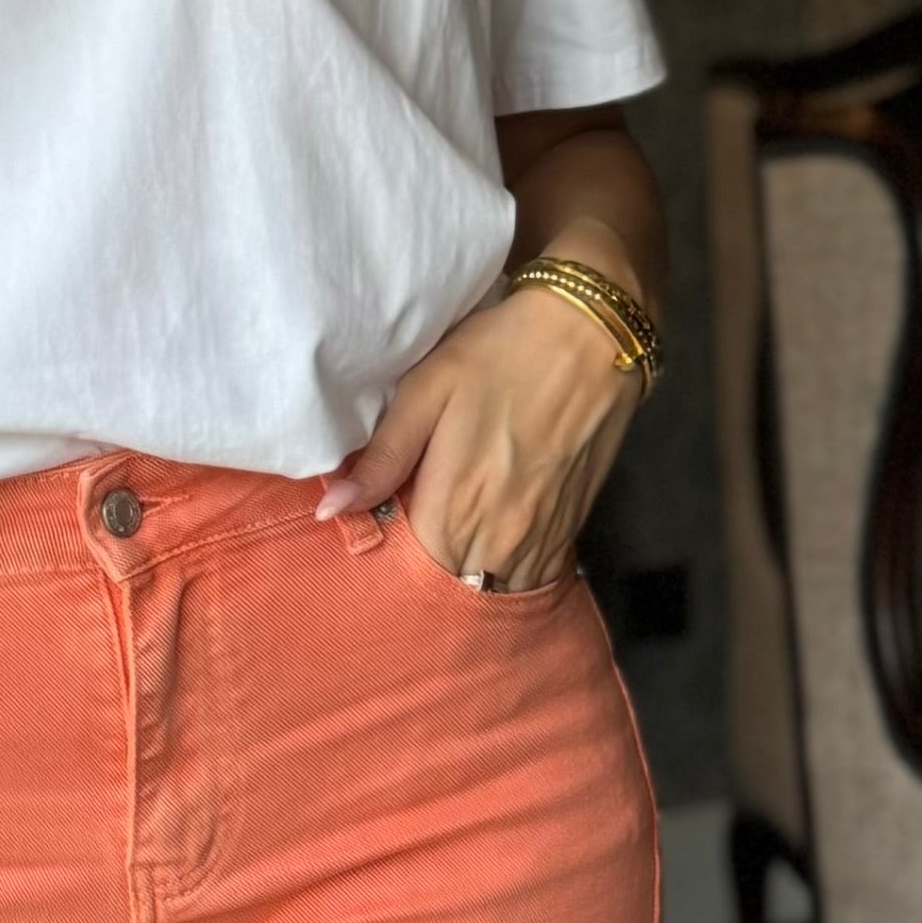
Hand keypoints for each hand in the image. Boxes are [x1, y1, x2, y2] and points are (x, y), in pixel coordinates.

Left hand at [318, 282, 639, 588]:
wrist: (592, 334)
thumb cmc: (498, 355)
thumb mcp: (425, 392)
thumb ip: (382, 459)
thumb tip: (328, 512)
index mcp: (453, 507)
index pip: (411, 574)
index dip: (392, 563)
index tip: (385, 536)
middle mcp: (498, 537)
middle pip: (453, 588)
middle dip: (431, 574)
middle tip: (419, 534)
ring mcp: (540, 537)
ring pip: (496, 589)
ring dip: (473, 576)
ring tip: (457, 541)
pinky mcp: (572, 526)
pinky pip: (536, 575)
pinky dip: (512, 570)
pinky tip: (498, 541)